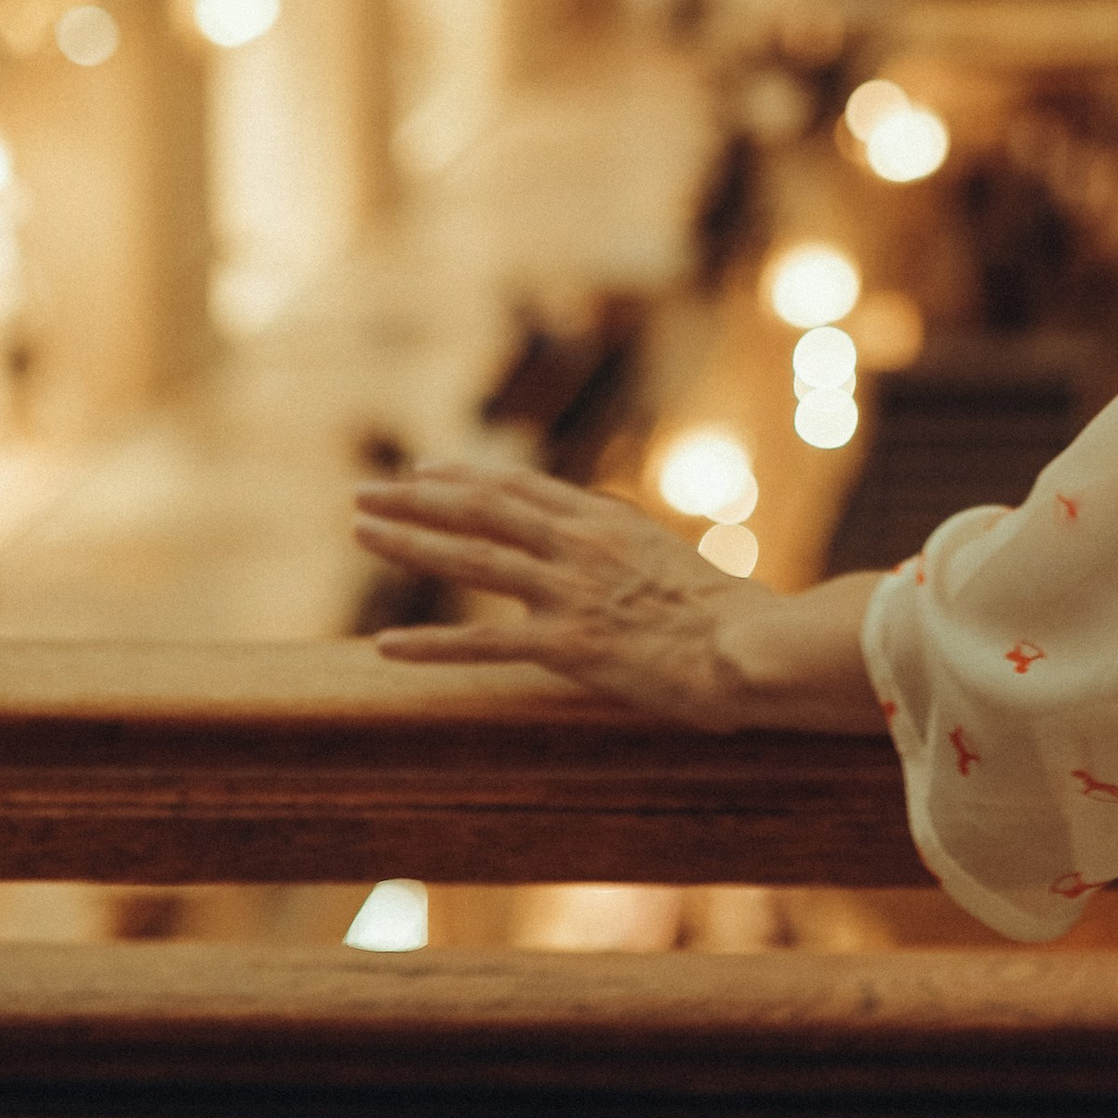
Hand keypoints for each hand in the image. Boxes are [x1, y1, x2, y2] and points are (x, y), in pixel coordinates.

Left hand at [352, 464, 752, 724]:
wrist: (755, 648)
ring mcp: (570, 591)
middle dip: (418, 497)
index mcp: (607, 522)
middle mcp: (581, 545)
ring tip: (362, 530)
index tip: (423, 469)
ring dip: (411, 541)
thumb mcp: (675, 567)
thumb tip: (620, 560)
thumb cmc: (731, 618)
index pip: (520, 487)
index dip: (466, 476)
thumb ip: (634, 558)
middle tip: (363, 492)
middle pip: (483, 508)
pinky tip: (386, 644)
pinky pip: (485, 643)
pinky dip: (431, 643)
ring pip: (473, 556)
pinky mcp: (568, 644)